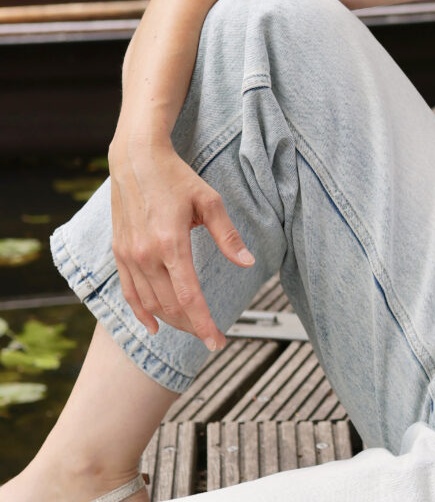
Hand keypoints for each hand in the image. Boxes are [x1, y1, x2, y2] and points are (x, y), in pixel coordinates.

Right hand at [108, 136, 254, 350]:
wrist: (136, 159)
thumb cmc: (176, 178)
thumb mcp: (210, 202)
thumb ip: (227, 236)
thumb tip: (247, 263)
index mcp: (171, 243)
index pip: (189, 297)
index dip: (204, 324)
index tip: (217, 342)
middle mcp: (146, 254)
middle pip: (170, 306)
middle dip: (193, 326)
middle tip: (212, 335)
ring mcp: (129, 255)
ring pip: (150, 304)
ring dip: (172, 322)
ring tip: (192, 328)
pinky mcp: (119, 253)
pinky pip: (129, 292)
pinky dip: (141, 313)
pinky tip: (153, 326)